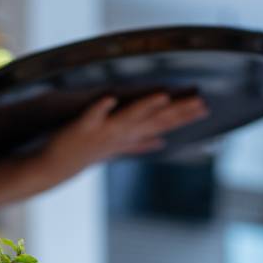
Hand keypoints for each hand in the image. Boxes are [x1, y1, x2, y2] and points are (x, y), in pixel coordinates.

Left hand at [38, 93, 208, 179]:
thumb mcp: (117, 148)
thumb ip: (139, 143)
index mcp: (130, 137)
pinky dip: (100, 109)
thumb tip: (160, 141)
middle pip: (152, 121)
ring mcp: (102, 132)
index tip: (206, 106)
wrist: (57, 168)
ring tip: (164, 95)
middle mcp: (120, 135)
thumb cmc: (87, 154)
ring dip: (144, 107)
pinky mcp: (81, 128)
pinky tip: (109, 98)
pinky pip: (92, 116)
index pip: (162, 124)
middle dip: (177, 111)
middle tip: (200, 103)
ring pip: (128, 119)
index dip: (184, 116)